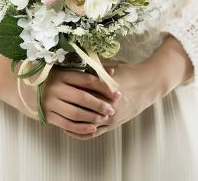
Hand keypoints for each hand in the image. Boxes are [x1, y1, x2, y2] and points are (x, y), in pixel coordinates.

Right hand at [19, 67, 119, 136]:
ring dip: (92, 117)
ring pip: (76, 113)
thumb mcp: (66, 70)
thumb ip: (88, 71)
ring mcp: (50, 103)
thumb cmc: (50, 76)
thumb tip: (113, 71)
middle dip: (100, 105)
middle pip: (83, 98)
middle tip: (112, 109)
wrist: (21, 87)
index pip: (87, 80)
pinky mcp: (47, 115)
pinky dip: (81, 128)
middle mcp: (55, 88)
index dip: (103, 87)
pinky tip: (92, 128)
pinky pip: (67, 124)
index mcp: (61, 74)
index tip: (116, 93)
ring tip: (104, 118)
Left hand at [62, 35, 193, 139]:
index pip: (79, 95)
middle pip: (80, 111)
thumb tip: (69, 65)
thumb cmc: (126, 72)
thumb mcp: (107, 69)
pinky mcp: (114, 124)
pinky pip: (93, 133)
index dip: (64, 94)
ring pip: (85, 125)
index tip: (51, 92)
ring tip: (57, 119)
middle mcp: (106, 107)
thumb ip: (89, 71)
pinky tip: (70, 130)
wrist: (148, 84)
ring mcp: (110, 118)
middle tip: (49, 107)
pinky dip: (81, 132)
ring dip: (71, 124)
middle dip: (64, 110)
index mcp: (102, 91)